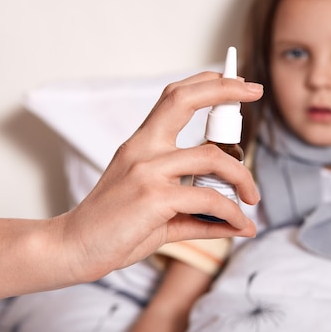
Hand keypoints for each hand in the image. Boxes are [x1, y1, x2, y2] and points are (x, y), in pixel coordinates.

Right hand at [56, 71, 262, 281]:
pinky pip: (208, 200)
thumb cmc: (115, 227)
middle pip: (183, 99)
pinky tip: (241, 226)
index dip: (207, 84)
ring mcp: (146, 171)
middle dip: (224, 89)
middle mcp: (142, 149)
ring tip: (254, 198)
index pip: (174, 97)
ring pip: (212, 157)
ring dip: (243, 177)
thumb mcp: (158, 208)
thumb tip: (240, 222)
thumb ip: (199, 210)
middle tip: (257, 91)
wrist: (73, 249)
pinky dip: (232, 214)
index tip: (237, 82)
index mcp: (141, 144)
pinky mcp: (153, 198)